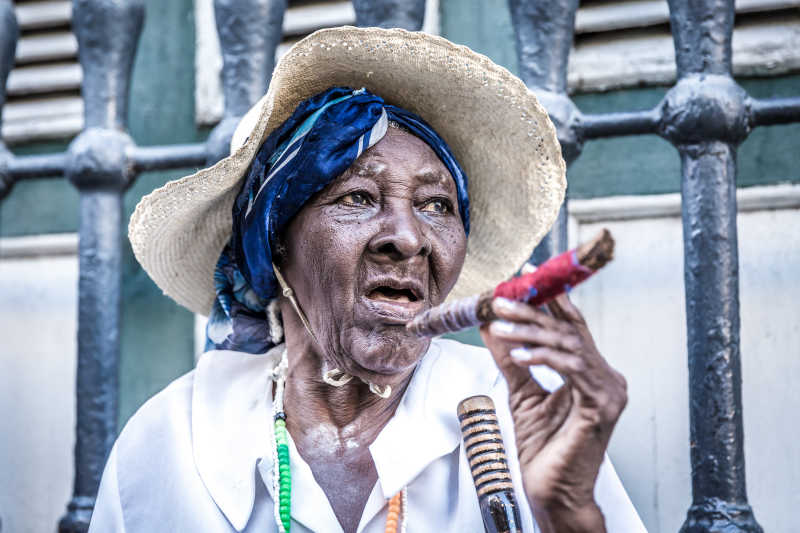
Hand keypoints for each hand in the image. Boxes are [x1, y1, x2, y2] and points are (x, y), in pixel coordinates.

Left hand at [479, 294, 627, 532]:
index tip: (524, 277)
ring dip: (530, 331)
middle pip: (569, 330)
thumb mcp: (521, 393)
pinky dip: (542, 357)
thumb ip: (511, 359)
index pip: (571, 326)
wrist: (552, 492)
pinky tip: (516, 354)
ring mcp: (609, 391)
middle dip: (532, 311)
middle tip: (500, 300)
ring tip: (499, 325)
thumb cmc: (542, 449)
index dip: (549, 299)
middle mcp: (606, 378)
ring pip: (569, 343)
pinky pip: (572, 367)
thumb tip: (490, 326)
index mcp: (591, 373)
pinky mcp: (602, 406)